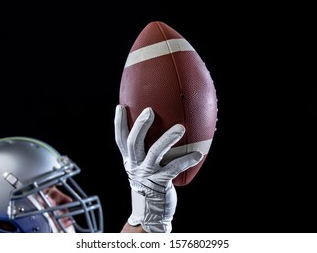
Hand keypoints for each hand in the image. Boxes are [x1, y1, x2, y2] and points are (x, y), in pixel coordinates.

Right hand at [114, 105, 202, 232]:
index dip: (118, 123)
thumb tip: (162, 126)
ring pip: (154, 153)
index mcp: (130, 159)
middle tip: (149, 111)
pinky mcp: (160, 182)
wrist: (151, 209)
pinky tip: (198, 154)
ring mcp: (147, 174)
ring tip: (180, 128)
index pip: (120, 139)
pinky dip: (186, 160)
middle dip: (140, 126)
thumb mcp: (143, 166)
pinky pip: (174, 168)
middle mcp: (135, 165)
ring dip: (167, 139)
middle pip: (133, 143)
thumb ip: (146, 150)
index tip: (120, 107)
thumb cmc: (150, 181)